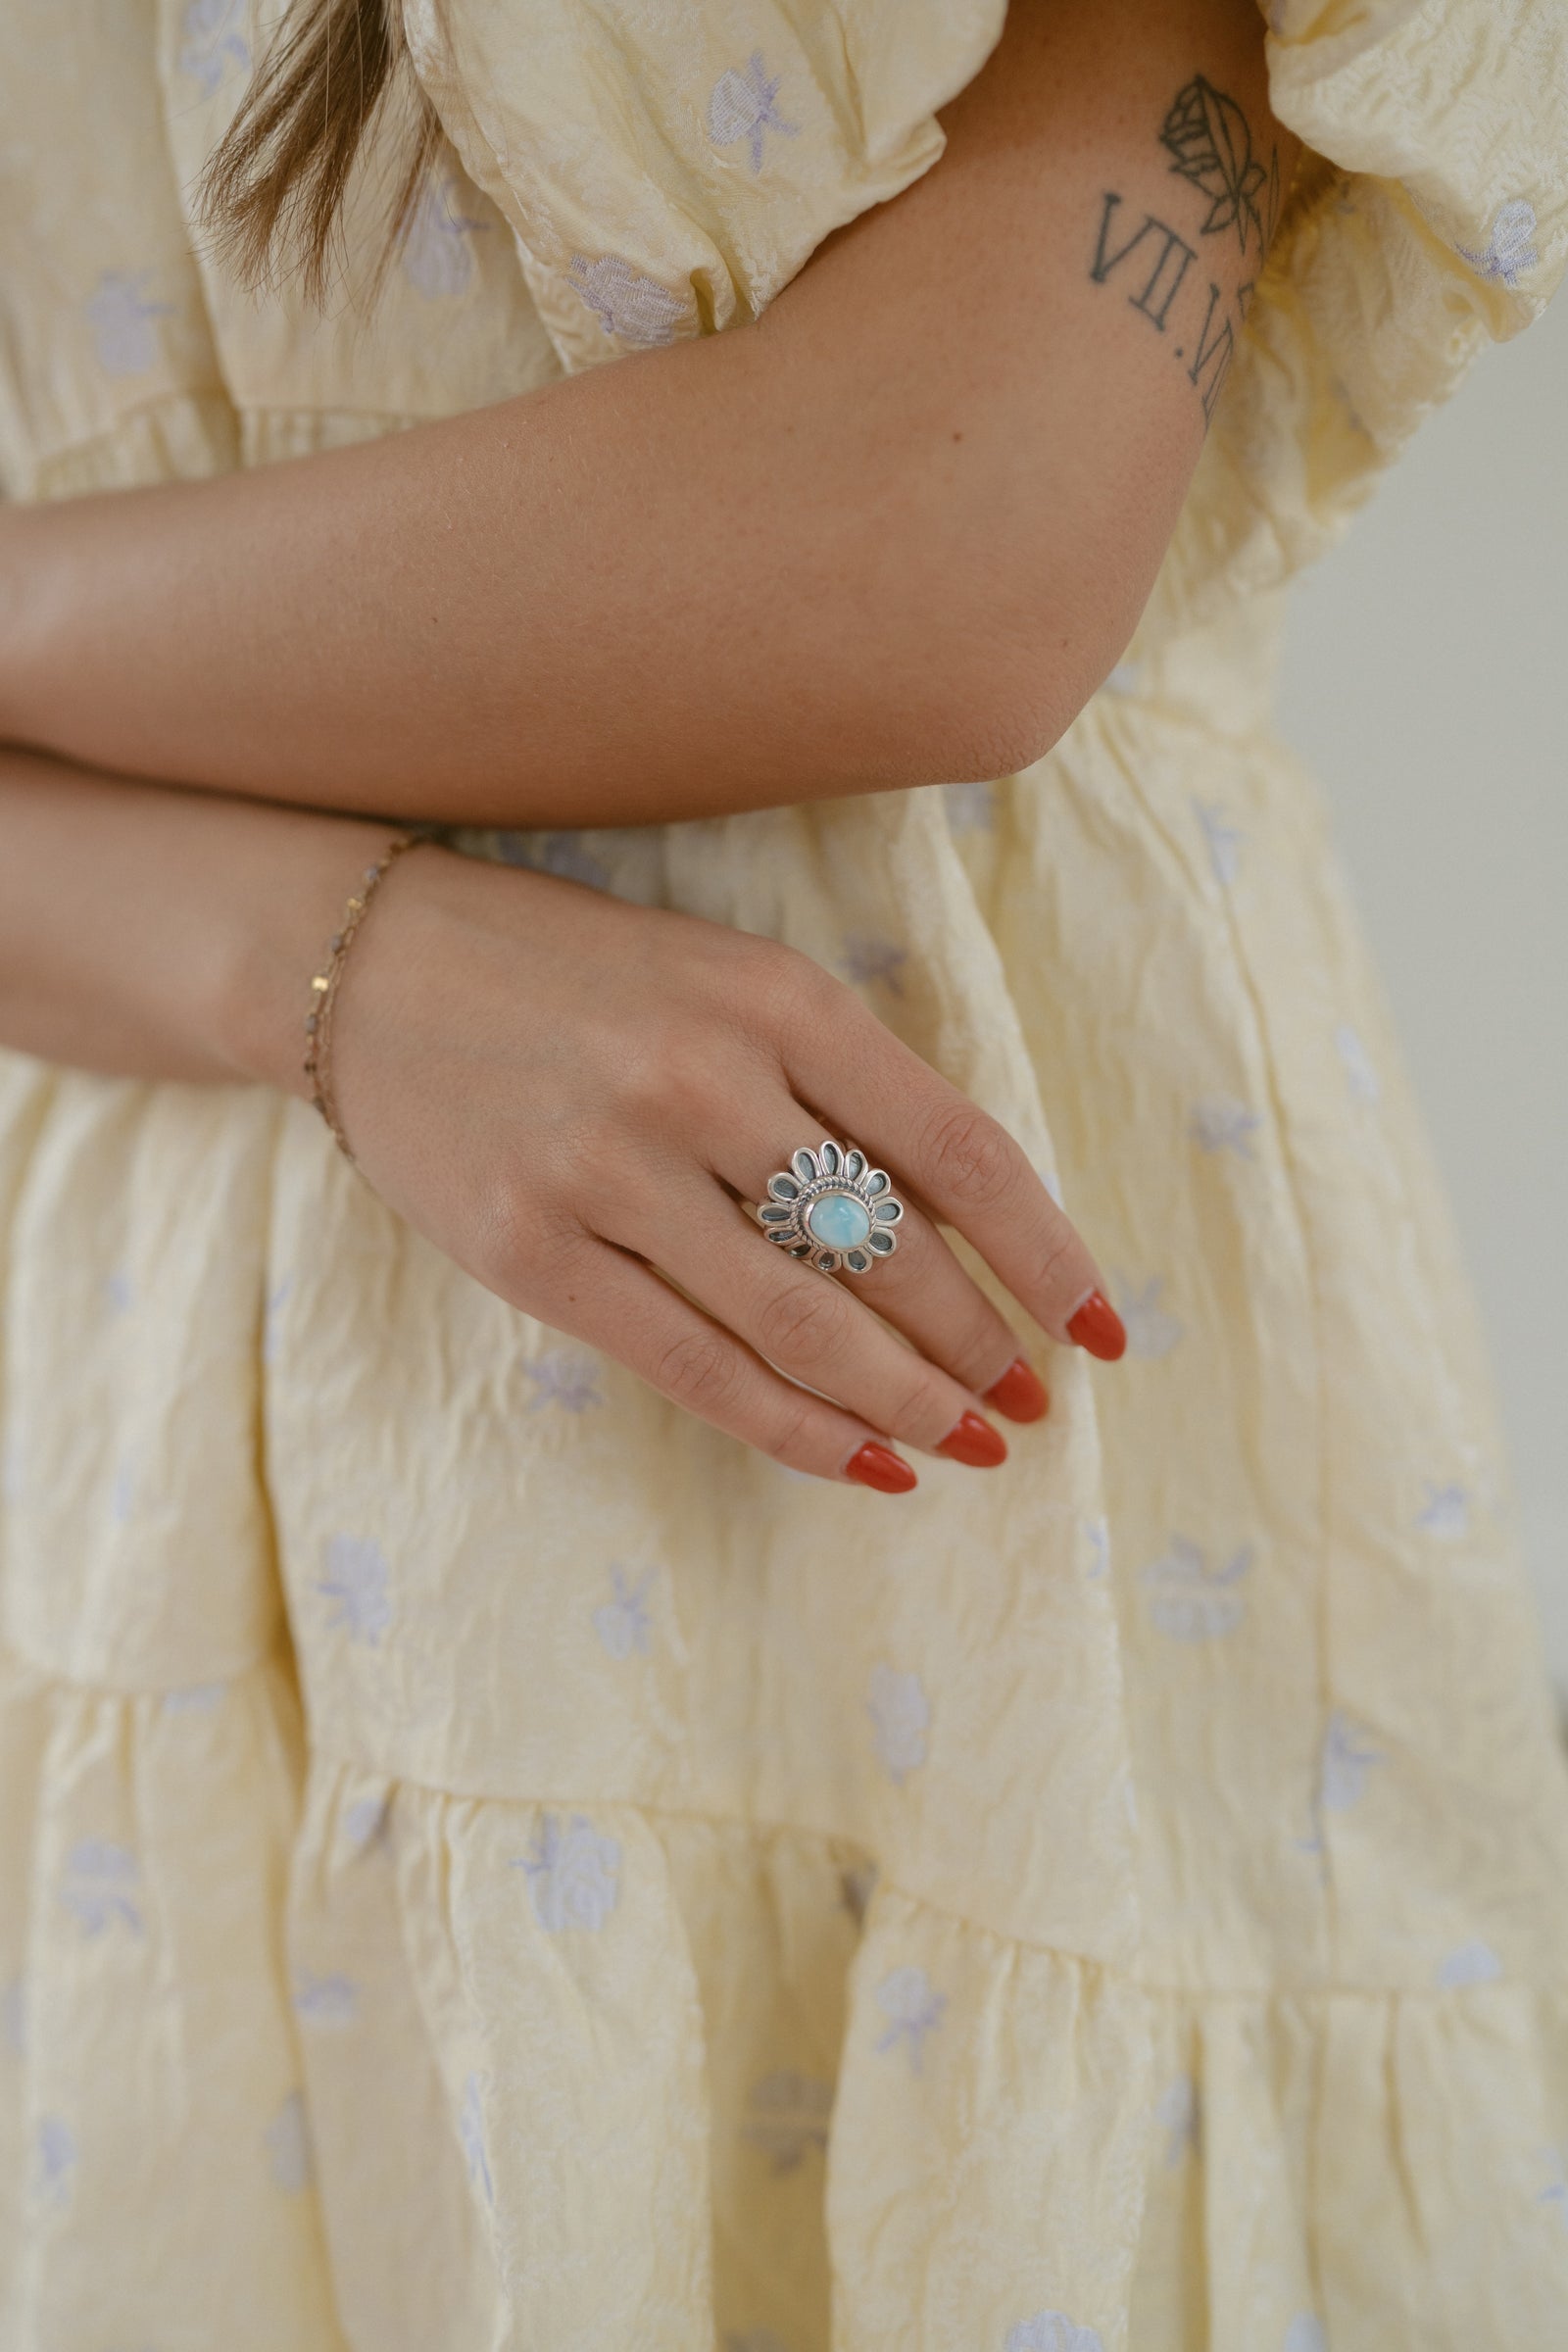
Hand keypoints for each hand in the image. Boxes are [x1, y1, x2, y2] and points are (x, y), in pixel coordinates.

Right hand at [326, 847, 1124, 1490]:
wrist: (370, 968)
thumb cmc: (580, 978)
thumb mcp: (729, 985)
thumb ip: (840, 1090)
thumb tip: (967, 1234)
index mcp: (778, 998)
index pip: (958, 1149)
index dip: (1047, 1253)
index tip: (1103, 1328)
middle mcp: (702, 1078)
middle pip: (888, 1250)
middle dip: (981, 1346)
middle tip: (1030, 1403)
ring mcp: (608, 1169)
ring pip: (800, 1322)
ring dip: (904, 1401)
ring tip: (968, 1444)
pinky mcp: (531, 1251)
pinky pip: (693, 1365)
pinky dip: (791, 1427)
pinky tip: (860, 1462)